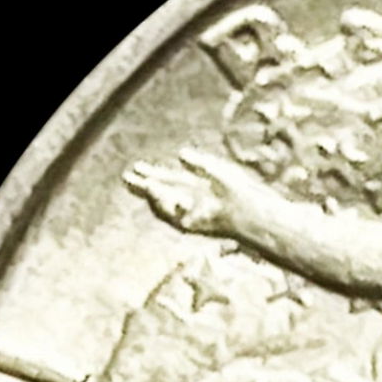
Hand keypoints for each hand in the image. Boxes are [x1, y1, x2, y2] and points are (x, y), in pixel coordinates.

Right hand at [124, 147, 249, 235]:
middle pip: (162, 195)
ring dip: (151, 197)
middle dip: (143, 187)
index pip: (170, 181)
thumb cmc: (244, 194)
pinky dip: (165, 206)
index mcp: (199, 188)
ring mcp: (193, 216)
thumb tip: (180, 154)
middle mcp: (193, 203)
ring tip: (142, 184)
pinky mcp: (194, 227)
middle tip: (125, 177)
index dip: (153, 174)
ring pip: (163, 210)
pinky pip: (172, 218)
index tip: (138, 167)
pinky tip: (159, 194)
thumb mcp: (219, 173)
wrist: (256, 215)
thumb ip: (199, 164)